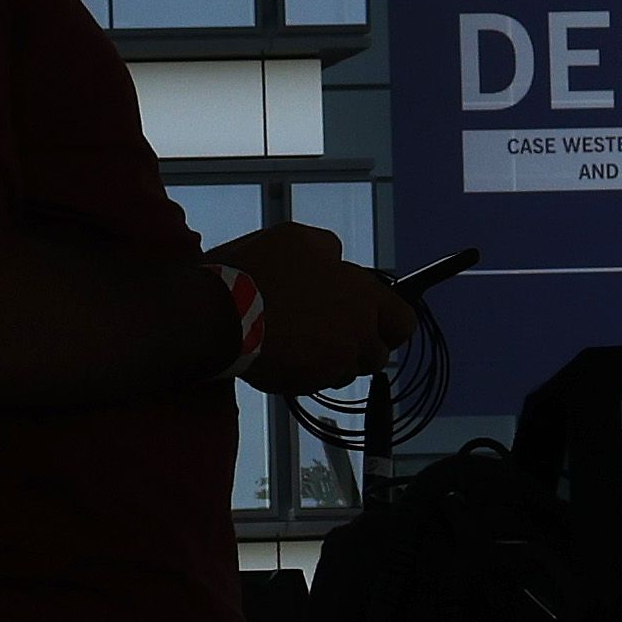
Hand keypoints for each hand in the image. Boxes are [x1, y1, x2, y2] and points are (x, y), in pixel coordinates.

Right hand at [211, 222, 417, 394]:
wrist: (218, 313)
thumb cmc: (256, 270)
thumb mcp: (296, 239)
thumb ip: (328, 249)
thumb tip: (337, 258)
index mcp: (361, 294)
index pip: (403, 322)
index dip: (390, 325)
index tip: (375, 322)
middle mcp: (357, 332)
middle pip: (377, 355)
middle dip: (361, 348)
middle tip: (333, 335)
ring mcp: (332, 362)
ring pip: (346, 371)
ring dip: (331, 361)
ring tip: (300, 342)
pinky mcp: (306, 383)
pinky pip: (316, 382)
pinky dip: (306, 372)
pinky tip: (282, 353)